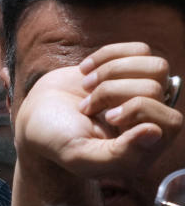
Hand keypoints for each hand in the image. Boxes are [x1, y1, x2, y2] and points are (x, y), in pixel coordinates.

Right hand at [15, 44, 181, 178]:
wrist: (34, 114)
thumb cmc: (55, 140)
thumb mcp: (80, 156)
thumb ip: (119, 155)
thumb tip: (155, 132)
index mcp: (144, 148)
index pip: (171, 121)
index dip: (139, 112)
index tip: (108, 118)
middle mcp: (149, 118)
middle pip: (156, 88)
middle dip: (113, 93)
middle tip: (87, 107)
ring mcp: (142, 91)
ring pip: (156, 65)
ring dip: (113, 72)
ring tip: (88, 87)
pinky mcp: (129, 68)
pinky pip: (140, 49)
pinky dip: (108, 55)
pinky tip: (86, 72)